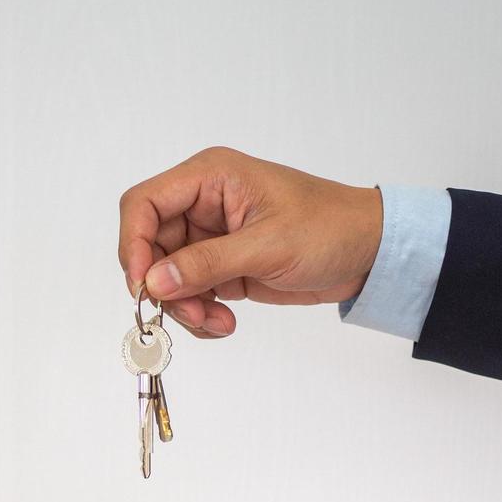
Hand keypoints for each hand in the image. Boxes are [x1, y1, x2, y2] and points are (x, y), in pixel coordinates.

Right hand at [118, 146, 382, 337]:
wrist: (369, 252)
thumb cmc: (329, 228)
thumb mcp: (267, 246)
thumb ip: (206, 264)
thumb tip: (153, 282)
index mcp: (209, 177)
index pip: (144, 204)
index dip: (133, 244)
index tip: (142, 286)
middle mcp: (202, 204)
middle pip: (150, 247)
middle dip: (165, 287)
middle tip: (192, 314)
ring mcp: (210, 238)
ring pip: (167, 278)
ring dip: (184, 307)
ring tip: (218, 323)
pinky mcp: (221, 266)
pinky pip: (190, 294)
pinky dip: (199, 315)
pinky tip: (225, 324)